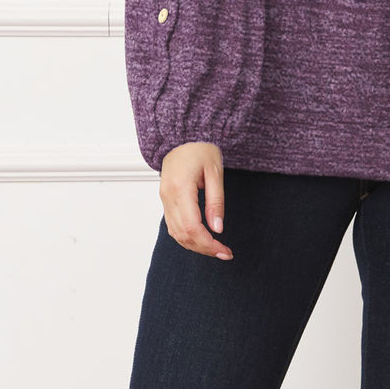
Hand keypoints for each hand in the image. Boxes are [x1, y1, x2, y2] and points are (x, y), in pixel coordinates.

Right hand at [159, 142, 233, 258]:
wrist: (183, 136)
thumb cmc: (201, 148)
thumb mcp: (215, 171)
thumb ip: (216, 201)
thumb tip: (218, 229)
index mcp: (181, 188)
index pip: (193, 227)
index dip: (208, 244)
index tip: (224, 250)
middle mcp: (168, 196)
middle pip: (183, 235)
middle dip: (204, 248)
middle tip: (224, 252)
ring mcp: (164, 199)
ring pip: (176, 234)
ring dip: (195, 245)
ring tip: (215, 248)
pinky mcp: (165, 199)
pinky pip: (173, 226)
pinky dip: (186, 237)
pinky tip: (201, 238)